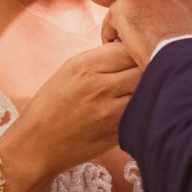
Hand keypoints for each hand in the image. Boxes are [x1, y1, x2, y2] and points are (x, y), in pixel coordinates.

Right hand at [0, 42, 140, 182]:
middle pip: (144, 67)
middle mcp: (99, 86)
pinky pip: (144, 111)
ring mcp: (111, 111)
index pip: (129, 48)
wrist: (38, 145)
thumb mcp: (70, 70)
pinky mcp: (119, 131)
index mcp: (85, 66)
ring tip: (150, 87)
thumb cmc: (52, 105)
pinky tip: (142, 105)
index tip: (140, 53)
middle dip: (150, 66)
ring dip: (153, 87)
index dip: (138, 49)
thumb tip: (132, 47)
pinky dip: (147, 106)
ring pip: (149, 89)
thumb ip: (102, 57)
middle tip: (151, 70)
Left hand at [102, 0, 191, 67]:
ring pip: (135, 13)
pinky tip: (121, 52)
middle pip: (157, 6)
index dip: (175, 26)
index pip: (182, 7)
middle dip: (153, 24)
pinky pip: (114, 21)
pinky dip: (115, 36)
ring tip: (133, 53)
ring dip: (134, 30)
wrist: (189, 58)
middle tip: (151, 49)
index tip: (173, 43)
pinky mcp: (127, 6)